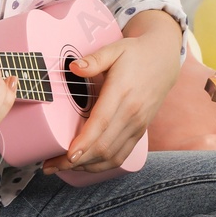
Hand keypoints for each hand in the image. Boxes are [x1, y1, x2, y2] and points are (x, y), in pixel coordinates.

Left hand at [42, 24, 179, 174]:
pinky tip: (85, 165)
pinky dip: (102, 165)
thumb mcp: (115, 49)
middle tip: (51, 165)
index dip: (84, 142)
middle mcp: (132, 113)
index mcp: (122, 92)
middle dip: (76, 161)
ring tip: (63, 167)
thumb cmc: (136, 54)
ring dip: (87, 166)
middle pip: (104, 145)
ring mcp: (137, 125)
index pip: (102, 122)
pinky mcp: (140, 131)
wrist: (164, 60)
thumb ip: (94, 59)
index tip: (67, 155)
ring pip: (112, 155)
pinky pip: (122, 155)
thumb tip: (73, 67)